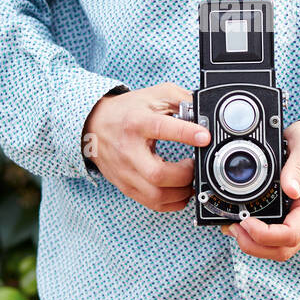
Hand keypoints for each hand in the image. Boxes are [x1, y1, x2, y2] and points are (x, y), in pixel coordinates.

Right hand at [82, 82, 210, 211]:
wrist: (94, 125)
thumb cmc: (127, 111)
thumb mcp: (155, 95)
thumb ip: (182, 100)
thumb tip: (205, 112)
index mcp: (137, 123)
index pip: (161, 128)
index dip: (185, 133)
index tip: (204, 137)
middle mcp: (129, 150)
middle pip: (158, 174)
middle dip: (186, 175)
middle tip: (194, 164)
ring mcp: (126, 172)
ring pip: (156, 196)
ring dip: (182, 192)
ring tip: (190, 179)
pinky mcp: (126, 186)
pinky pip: (152, 204)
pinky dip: (172, 202)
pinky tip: (180, 190)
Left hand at [223, 119, 299, 260]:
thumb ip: (298, 167)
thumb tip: (290, 189)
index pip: (291, 234)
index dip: (265, 235)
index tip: (246, 221)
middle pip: (283, 249)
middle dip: (254, 245)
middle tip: (233, 227)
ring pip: (279, 249)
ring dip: (254, 244)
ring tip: (233, 227)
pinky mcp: (295, 220)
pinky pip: (277, 239)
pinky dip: (257, 238)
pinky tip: (243, 225)